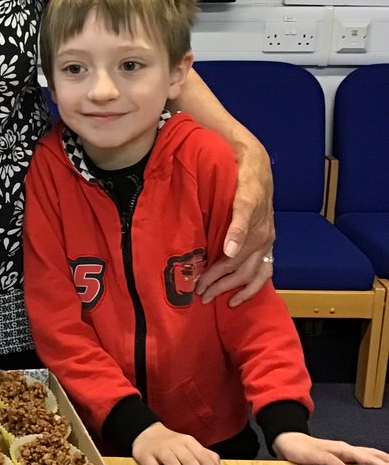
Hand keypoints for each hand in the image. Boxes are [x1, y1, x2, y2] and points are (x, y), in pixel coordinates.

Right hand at [132, 422, 224, 464]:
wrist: (146, 433)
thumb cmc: (172, 443)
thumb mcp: (190, 445)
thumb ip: (206, 456)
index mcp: (189, 442)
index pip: (204, 458)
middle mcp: (176, 445)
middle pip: (190, 461)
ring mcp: (160, 450)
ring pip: (173, 464)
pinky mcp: (146, 456)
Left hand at [195, 140, 274, 306]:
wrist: (257, 164)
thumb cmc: (244, 178)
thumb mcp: (242, 197)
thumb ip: (237, 225)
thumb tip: (230, 252)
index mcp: (255, 231)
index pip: (230, 262)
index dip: (213, 276)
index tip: (197, 286)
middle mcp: (264, 239)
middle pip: (240, 271)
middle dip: (220, 285)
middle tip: (200, 295)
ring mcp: (267, 242)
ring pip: (252, 275)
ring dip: (235, 289)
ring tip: (217, 300)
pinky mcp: (268, 242)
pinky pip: (264, 271)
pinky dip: (253, 286)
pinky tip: (238, 297)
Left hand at [273, 432, 388, 464]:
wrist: (288, 442)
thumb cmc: (299, 449)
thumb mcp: (313, 455)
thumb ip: (329, 461)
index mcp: (342, 449)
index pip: (365, 457)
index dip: (378, 464)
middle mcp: (346, 450)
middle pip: (370, 454)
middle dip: (384, 461)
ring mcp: (343, 453)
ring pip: (367, 455)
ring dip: (380, 460)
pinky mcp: (339, 457)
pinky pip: (360, 459)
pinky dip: (371, 462)